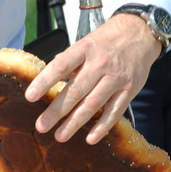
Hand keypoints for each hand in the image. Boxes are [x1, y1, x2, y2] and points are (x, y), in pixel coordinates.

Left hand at [24, 13, 157, 143]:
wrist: (140, 32)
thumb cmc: (108, 39)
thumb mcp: (86, 42)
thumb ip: (69, 61)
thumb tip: (48, 79)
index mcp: (85, 48)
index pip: (61, 66)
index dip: (44, 81)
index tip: (30, 96)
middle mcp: (100, 63)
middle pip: (76, 90)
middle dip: (57, 110)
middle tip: (41, 126)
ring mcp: (116, 77)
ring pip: (93, 104)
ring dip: (75, 122)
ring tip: (60, 135)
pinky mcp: (130, 89)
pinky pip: (115, 112)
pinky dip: (102, 127)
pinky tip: (90, 138)